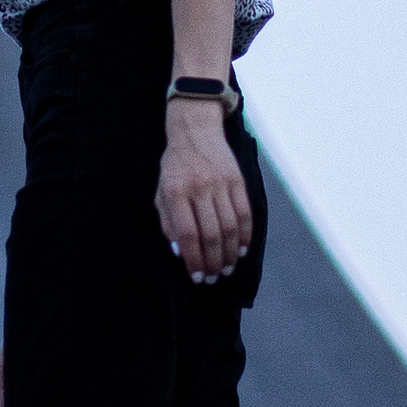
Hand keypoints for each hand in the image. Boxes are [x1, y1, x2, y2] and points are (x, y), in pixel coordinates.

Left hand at [156, 107, 251, 283]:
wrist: (195, 128)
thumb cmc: (175, 165)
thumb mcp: (161, 191)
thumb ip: (168, 222)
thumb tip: (180, 253)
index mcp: (175, 192)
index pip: (187, 234)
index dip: (193, 260)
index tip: (196, 277)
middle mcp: (199, 188)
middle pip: (211, 234)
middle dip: (213, 262)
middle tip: (213, 278)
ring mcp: (220, 183)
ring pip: (230, 227)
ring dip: (230, 254)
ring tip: (226, 268)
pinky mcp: (237, 179)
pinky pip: (245, 213)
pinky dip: (245, 235)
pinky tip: (240, 249)